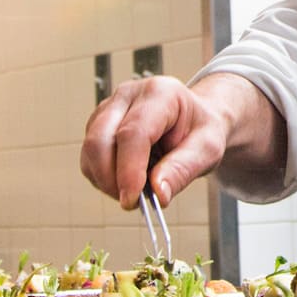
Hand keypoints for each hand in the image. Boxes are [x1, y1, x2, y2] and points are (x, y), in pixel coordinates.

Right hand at [80, 75, 230, 208]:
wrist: (194, 117)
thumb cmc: (200, 129)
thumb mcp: (207, 149)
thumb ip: (183, 170)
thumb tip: (158, 195)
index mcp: (160, 94)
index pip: (133, 133)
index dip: (129, 171)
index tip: (132, 200)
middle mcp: (129, 95)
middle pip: (99, 139)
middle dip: (110, 179)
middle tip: (132, 202)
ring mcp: (109, 107)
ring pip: (90, 150)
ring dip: (106, 180)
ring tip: (137, 187)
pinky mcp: (98, 123)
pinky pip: (89, 156)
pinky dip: (102, 176)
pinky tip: (126, 178)